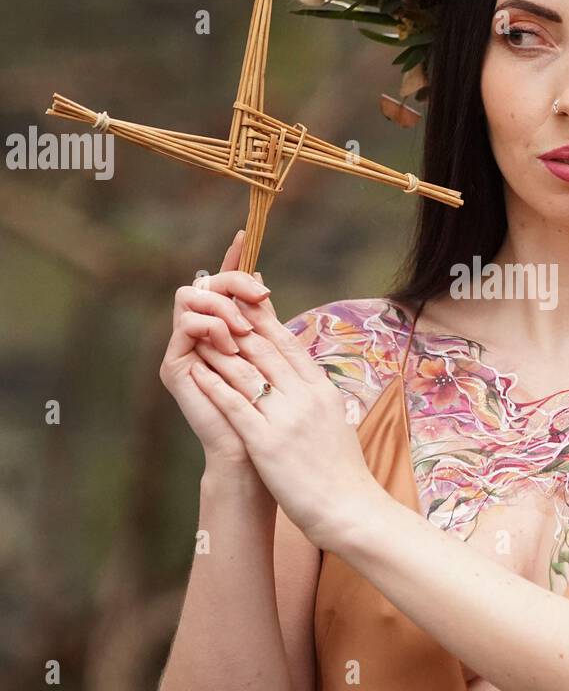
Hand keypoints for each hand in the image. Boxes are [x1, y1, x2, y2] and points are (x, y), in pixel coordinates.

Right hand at [159, 229, 270, 467]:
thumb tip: (261, 280)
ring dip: (222, 306)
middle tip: (261, 296)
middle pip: (204, 283)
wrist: (256, 456)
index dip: (232, 258)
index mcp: (223, 329)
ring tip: (245, 329)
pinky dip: (210, 327)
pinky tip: (231, 343)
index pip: (223, 285)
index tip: (245, 234)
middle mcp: (199, 335)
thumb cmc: (271, 412)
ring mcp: (184, 350)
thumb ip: (263, 320)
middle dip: (233, 281)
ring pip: (190, 297)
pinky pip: (184, 326)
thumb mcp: (272, 356)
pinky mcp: (174, 367)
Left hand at [187, 290, 385, 548]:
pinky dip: (214, 384)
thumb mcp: (336, 422)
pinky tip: (197, 371)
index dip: (265, 321)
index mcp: (322, 390)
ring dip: (220, 349)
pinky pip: (235, 404)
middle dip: (238, 325)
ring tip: (199, 332)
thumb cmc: (344, 473)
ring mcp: (286, 417)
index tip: (247, 303)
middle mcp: (305, 397)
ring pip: (246, 371)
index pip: (290, 345)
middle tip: (216, 305)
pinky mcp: (266, 441)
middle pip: (265, 350)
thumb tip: (307, 380)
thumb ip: (318, 398)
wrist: (350, 508)